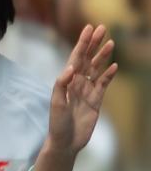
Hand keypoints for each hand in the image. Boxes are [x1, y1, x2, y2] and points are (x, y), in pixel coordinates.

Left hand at [46, 24, 117, 156]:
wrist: (66, 142)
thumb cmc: (57, 123)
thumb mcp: (56, 103)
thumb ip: (62, 84)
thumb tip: (71, 68)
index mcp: (66, 81)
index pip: (75, 57)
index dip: (82, 43)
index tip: (89, 28)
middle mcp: (77, 83)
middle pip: (87, 59)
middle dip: (94, 44)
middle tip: (102, 28)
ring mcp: (87, 91)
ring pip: (96, 69)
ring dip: (103, 56)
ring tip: (110, 42)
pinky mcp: (96, 101)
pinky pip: (103, 84)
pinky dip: (109, 75)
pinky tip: (115, 66)